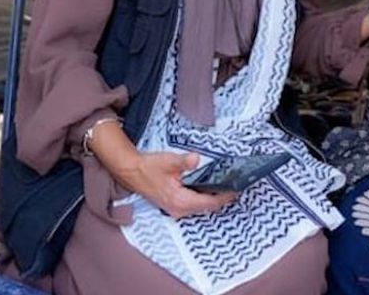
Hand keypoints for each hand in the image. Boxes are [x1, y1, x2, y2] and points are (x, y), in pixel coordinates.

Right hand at [110, 151, 236, 217]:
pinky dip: (204, 198)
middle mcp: (179, 209)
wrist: (131, 171)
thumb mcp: (168, 161)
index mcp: (180, 201)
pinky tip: (209, 187)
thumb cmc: (148, 167)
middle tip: (235, 185)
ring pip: (201, 207)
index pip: (209, 202)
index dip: (225, 196)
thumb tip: (196, 159)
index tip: (236, 188)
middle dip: (222, 198)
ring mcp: (176, 209)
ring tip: (226, 186)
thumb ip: (185, 162)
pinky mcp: (174, 205)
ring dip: (213, 199)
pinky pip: (194, 205)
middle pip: (208, 207)